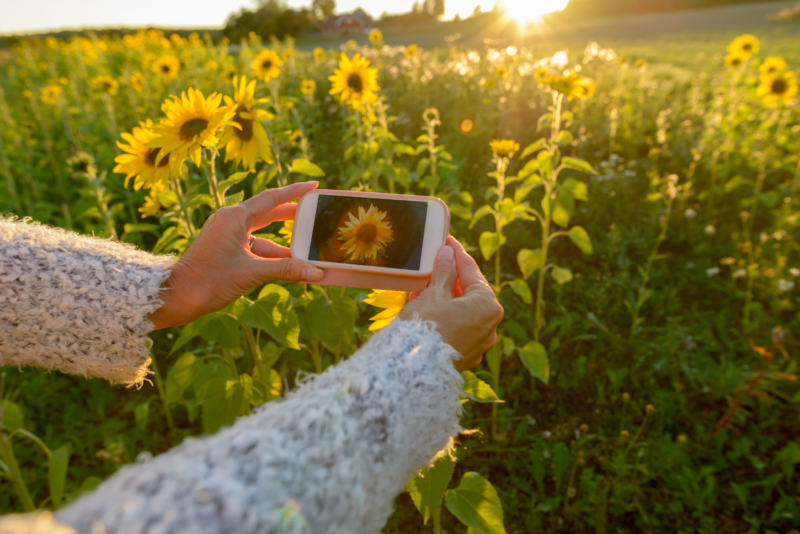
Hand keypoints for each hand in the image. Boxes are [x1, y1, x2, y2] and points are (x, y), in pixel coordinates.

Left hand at [149, 182, 323, 329]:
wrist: (177, 297)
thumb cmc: (207, 281)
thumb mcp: (251, 273)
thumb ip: (285, 270)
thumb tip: (316, 272)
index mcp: (233, 217)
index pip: (271, 198)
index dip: (294, 192)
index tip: (313, 185)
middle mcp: (229, 222)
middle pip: (268, 213)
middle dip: (291, 215)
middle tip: (314, 213)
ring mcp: (226, 236)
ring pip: (262, 234)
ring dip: (282, 243)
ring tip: (307, 250)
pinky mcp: (225, 250)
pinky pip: (254, 247)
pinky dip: (270, 255)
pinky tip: (287, 265)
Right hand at [398, 236, 503, 370]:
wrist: (411, 371)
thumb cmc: (424, 328)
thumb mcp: (433, 293)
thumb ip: (444, 272)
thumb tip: (448, 253)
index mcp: (487, 306)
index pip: (471, 272)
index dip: (457, 254)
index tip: (448, 242)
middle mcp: (490, 326)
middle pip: (468, 293)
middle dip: (448, 278)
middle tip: (433, 263)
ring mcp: (479, 344)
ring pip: (461, 312)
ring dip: (443, 297)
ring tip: (421, 286)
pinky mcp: (465, 356)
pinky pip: (456, 328)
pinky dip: (443, 316)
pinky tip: (424, 309)